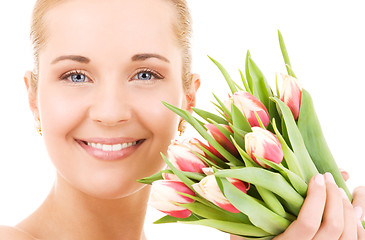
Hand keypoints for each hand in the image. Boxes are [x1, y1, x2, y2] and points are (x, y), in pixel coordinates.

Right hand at [230, 172, 363, 239]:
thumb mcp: (240, 232)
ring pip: (349, 236)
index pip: (308, 223)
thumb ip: (245, 209)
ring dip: (349, 208)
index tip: (316, 177)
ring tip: (340, 189)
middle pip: (333, 227)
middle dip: (334, 196)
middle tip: (327, 177)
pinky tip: (357, 207)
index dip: (316, 197)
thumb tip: (246, 180)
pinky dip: (360, 223)